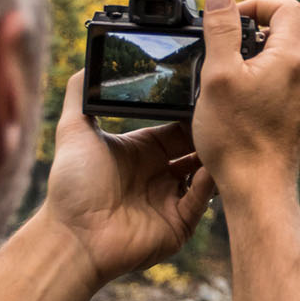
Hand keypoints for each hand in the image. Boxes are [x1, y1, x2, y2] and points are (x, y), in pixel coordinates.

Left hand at [39, 79, 216, 289]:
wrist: (72, 235)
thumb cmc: (71, 185)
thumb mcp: (74, 131)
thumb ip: (81, 96)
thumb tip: (86, 65)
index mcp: (143, 150)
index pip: (178, 127)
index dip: (193, 114)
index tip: (209, 97)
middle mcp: (160, 173)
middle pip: (197, 149)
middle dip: (211, 134)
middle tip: (226, 116)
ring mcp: (171, 199)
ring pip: (205, 174)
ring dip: (217, 158)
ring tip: (228, 139)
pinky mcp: (179, 224)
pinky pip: (201, 201)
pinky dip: (209, 185)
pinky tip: (213, 167)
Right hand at [194, 0, 299, 205]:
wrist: (258, 192)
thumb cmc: (237, 138)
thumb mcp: (218, 75)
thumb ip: (221, 29)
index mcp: (294, 58)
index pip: (286, 8)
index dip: (255, 5)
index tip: (229, 21)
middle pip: (282, 35)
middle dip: (248, 37)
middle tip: (219, 55)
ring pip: (279, 63)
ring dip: (251, 64)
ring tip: (224, 85)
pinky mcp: (299, 119)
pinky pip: (280, 88)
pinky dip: (258, 87)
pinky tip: (236, 107)